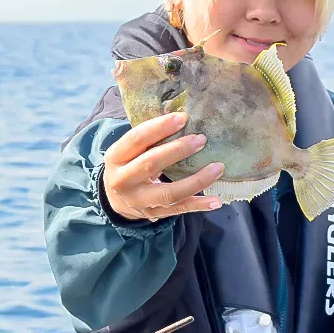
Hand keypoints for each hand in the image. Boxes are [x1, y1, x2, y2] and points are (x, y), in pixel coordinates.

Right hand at [101, 112, 224, 220]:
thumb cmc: (128, 164)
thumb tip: (183, 118)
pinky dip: (199, 205)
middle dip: (178, 150)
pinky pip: (179, 209)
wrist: (115, 199)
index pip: (137, 139)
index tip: (183, 118)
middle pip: (151, 163)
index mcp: (116, 157)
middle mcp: (123, 180)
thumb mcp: (128, 151)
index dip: (160, 127)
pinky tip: (216, 201)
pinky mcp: (153, 214)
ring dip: (197, 180)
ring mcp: (138, 201)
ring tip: (218, 167)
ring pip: (169, 193)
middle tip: (201, 139)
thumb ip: (149, 138)